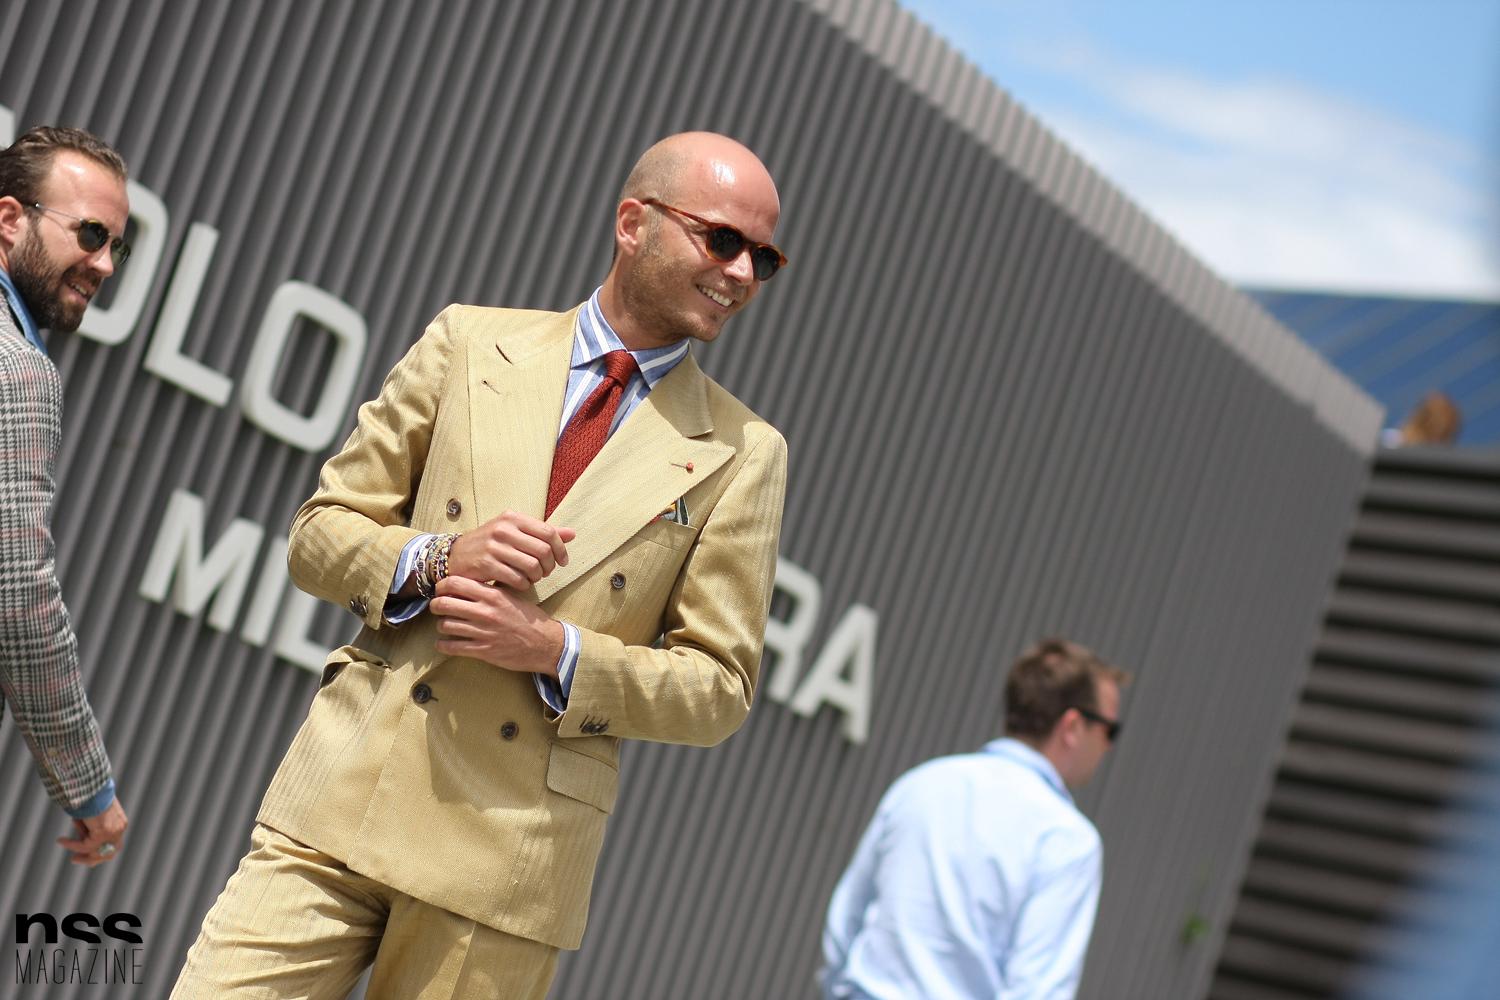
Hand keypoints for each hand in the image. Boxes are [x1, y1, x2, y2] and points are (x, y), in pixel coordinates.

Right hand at [57, 797, 126, 867]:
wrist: (95, 786)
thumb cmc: (94, 794)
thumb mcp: (95, 812)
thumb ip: (93, 824)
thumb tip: (83, 832)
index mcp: (120, 823)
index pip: (114, 845)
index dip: (102, 854)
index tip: (88, 856)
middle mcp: (119, 829)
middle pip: (108, 854)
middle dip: (92, 859)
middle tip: (75, 859)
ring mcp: (112, 832)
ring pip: (94, 852)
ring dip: (81, 856)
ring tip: (69, 855)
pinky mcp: (102, 833)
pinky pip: (83, 845)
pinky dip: (71, 844)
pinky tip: (60, 840)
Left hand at [431, 575, 564, 674]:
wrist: (545, 644)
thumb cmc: (528, 619)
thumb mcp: (512, 596)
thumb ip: (491, 588)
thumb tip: (469, 581)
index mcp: (493, 595)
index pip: (455, 583)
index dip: (441, 586)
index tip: (441, 590)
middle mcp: (486, 611)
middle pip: (444, 603)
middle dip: (435, 605)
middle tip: (437, 607)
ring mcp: (483, 632)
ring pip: (445, 625)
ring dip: (441, 625)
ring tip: (444, 625)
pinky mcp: (483, 651)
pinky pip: (453, 647)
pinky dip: (443, 645)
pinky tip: (444, 643)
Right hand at [447, 512, 575, 589]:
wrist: (455, 556)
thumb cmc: (491, 544)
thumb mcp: (515, 532)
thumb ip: (543, 532)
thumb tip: (572, 534)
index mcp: (512, 518)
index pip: (548, 532)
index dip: (560, 549)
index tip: (562, 561)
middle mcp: (503, 529)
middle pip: (543, 550)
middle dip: (550, 566)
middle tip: (546, 572)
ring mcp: (493, 547)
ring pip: (532, 566)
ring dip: (537, 577)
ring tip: (533, 578)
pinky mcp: (486, 565)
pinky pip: (517, 579)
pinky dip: (524, 585)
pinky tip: (521, 583)